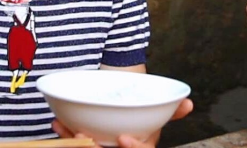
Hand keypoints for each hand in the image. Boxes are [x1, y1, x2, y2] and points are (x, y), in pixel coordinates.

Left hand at [52, 98, 193, 147]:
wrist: (122, 104)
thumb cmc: (139, 110)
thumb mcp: (156, 109)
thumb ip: (170, 109)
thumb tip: (188, 102)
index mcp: (139, 146)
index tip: (123, 138)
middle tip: (87, 136)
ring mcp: (100, 146)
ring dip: (75, 142)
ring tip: (70, 128)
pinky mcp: (84, 142)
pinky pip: (73, 143)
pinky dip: (64, 134)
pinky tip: (58, 122)